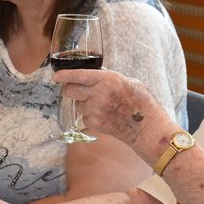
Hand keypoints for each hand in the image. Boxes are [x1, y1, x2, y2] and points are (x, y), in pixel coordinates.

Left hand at [55, 68, 174, 159]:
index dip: (64, 75)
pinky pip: (84, 117)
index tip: (56, 76)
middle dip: (70, 89)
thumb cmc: (142, 103)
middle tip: (76, 90)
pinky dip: (90, 116)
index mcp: (109, 79)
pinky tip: (104, 115)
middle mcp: (100, 94)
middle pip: (71, 90)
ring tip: (101, 105)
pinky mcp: (95, 123)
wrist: (147, 128)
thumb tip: (93, 76)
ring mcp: (96, 110)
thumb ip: (109, 78)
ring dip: (83, 103)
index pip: (79, 75)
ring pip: (77, 104)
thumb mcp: (129, 82)